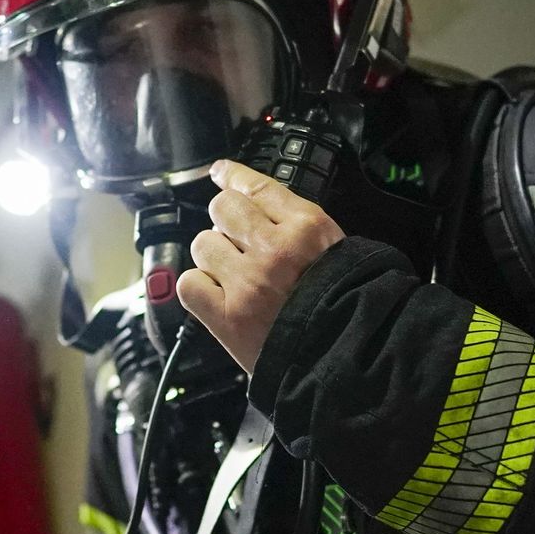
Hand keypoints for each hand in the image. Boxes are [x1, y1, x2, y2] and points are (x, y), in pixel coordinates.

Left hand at [176, 160, 345, 373]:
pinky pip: (190, 283)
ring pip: (202, 243)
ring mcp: (246, 282)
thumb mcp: (336, 251)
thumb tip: (257, 206)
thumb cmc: (345, 307)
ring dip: (213, 256)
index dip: (233, 177)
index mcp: (307, 228)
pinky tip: (218, 296)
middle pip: (222, 208)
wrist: (345, 360)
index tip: (221, 173)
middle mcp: (273, 249)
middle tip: (237, 242)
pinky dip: (200, 288)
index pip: (257, 186)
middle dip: (226, 221)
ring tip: (235, 276)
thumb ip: (297, 226)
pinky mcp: (225, 315)